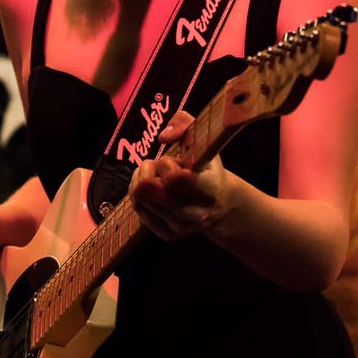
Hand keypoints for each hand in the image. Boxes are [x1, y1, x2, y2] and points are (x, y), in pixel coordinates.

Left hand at [129, 110, 231, 240]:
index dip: (165, 164)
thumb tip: (164, 137)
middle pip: (147, 189)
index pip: (174, 179)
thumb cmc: (208, 168)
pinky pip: (138, 209)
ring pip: (138, 198)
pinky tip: (153, 189)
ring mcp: (180, 227)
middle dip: (148, 171)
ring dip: (142, 181)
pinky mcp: (167, 234)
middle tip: (159, 167)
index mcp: (210, 189)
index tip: (172, 160)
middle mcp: (195, 213)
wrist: (220, 204)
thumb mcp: (203, 139)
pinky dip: (140, 195)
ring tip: (157, 177)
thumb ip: (185, 123)